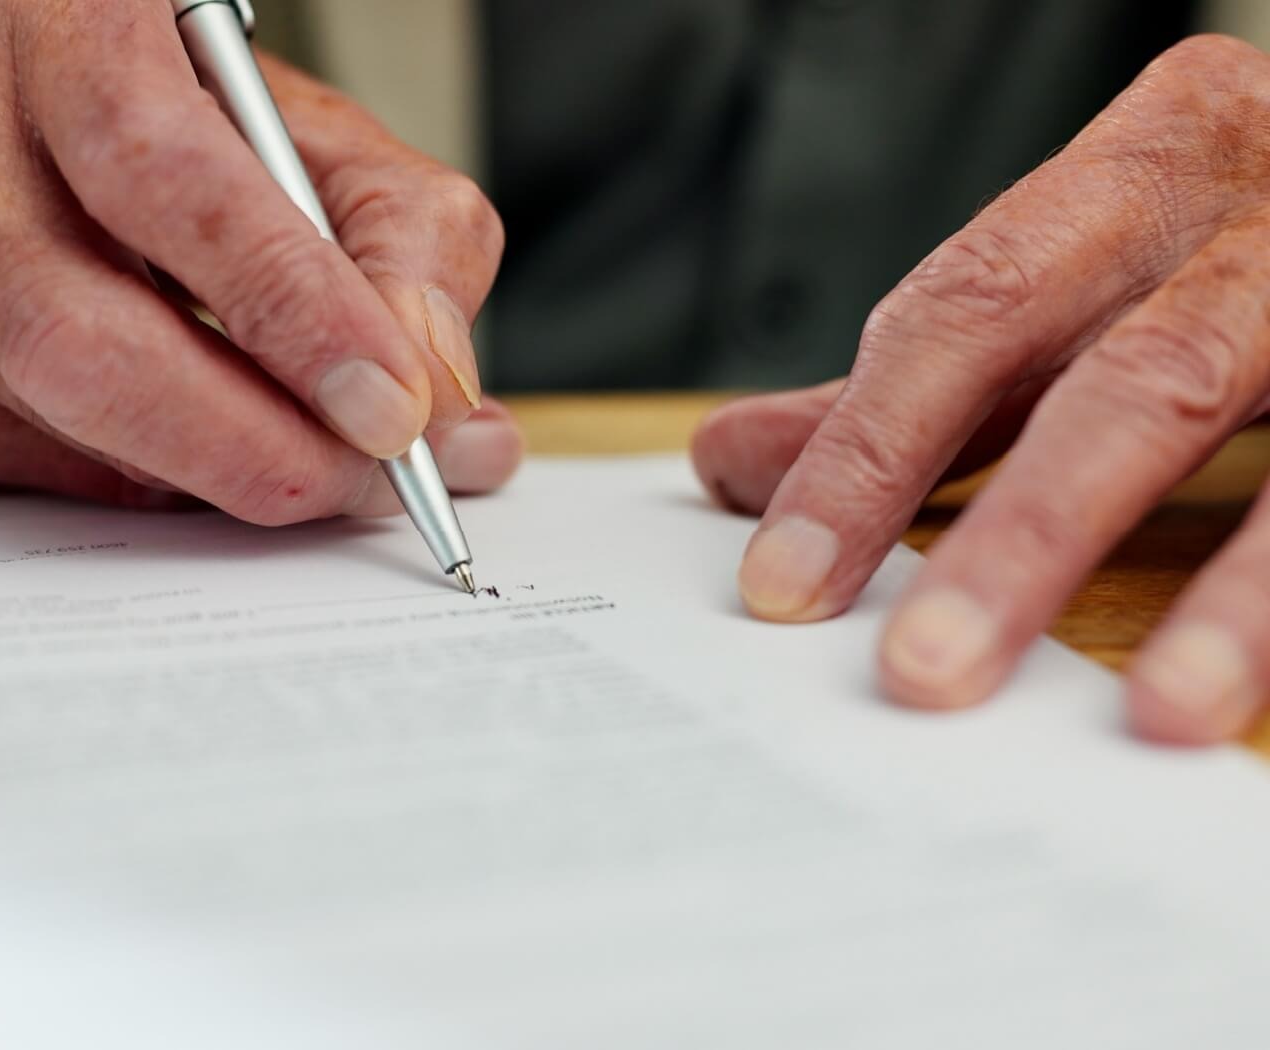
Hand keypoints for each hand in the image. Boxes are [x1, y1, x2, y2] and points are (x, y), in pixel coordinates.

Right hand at [0, 0, 519, 519]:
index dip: (282, 304)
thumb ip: (411, 254)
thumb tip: (444, 414)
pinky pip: (27, 459)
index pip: (156, 166)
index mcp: (64, 20)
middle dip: (244, 436)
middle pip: (71, 325)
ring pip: (49, 407)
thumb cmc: (202, 127)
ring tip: (309, 463)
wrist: (50, 118)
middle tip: (359, 480)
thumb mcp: (333, 147)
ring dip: (211, 466)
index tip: (386, 406)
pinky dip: (145, 472)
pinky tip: (201, 443)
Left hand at [692, 35, 1269, 745]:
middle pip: (1136, 377)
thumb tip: (731, 463)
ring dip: (1228, 594)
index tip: (785, 581)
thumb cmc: (1216, 251)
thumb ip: (921, 386)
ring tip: (1159, 711)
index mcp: (1147, 164)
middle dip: (1025, 534)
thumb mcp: (1071, 293)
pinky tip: (1237, 690)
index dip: (873, 448)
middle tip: (926, 669)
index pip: (974, 306)